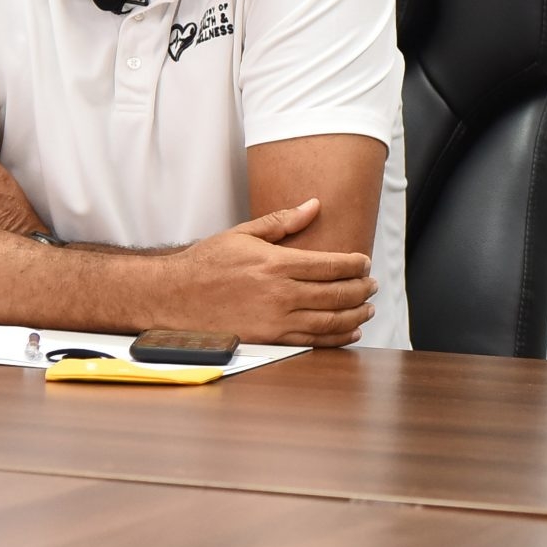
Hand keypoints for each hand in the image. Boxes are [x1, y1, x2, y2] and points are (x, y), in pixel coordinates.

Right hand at [163, 199, 377, 346]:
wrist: (173, 297)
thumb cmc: (206, 263)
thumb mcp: (243, 233)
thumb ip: (283, 220)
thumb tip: (314, 205)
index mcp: (276, 264)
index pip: (330, 264)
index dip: (355, 265)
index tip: (366, 263)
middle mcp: (279, 293)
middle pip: (336, 293)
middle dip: (361, 289)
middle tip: (373, 285)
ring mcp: (274, 320)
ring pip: (329, 320)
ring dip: (355, 315)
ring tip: (368, 309)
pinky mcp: (268, 340)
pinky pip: (311, 341)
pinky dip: (336, 338)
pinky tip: (350, 332)